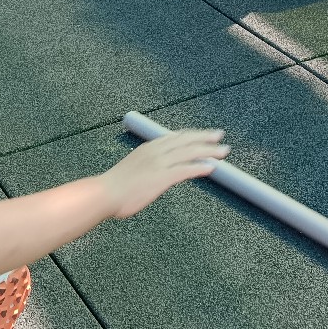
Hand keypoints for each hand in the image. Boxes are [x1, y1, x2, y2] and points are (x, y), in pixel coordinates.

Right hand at [101, 129, 228, 217]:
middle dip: (206, 137)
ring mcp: (159, 163)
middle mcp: (156, 151)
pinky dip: (199, 167)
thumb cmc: (115, 186)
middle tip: (220, 137)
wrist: (104, 194)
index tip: (206, 134)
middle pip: (186, 140)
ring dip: (209, 151)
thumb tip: (160, 169)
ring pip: (189, 152)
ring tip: (223, 152)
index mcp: (149, 147)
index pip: (176, 136)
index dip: (193, 134)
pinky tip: (211, 168)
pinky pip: (185, 169)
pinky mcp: (161, 177)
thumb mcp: (134, 166)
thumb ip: (149, 164)